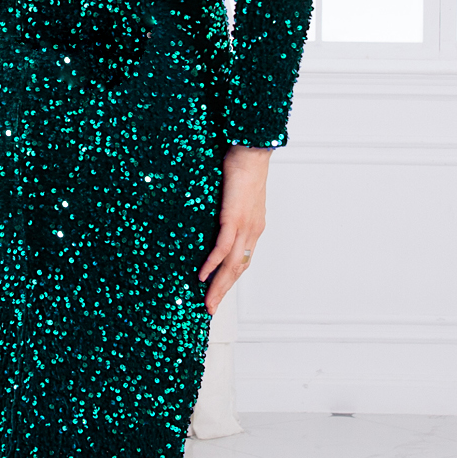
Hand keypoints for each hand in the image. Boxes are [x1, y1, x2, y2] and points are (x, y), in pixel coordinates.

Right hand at [198, 144, 269, 313]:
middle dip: (224, 291)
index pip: (242, 260)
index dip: (230, 279)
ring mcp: (245, 226)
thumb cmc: (242, 166)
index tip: (218, 293)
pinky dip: (212, 264)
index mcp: (254, 227)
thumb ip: (227, 210)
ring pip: (232, 264)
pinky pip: (223, 247)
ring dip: (219, 286)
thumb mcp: (235, 195)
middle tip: (210, 308)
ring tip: (207, 302)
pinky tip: (202, 275)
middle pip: (238, 269)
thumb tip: (213, 216)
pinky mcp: (234, 218)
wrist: (252, 149)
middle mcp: (253, 231)